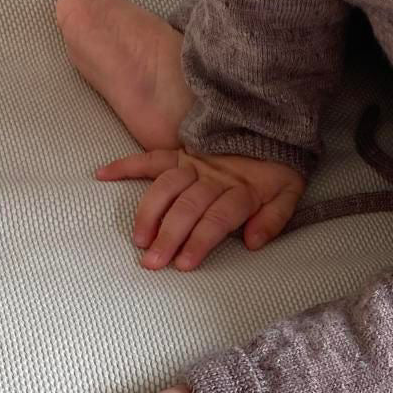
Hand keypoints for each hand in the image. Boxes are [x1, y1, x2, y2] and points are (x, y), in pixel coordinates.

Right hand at [96, 148, 305, 269]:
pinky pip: (153, 157)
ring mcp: (196, 163)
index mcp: (244, 190)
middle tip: (152, 262)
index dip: (201, 241)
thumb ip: (274, 219)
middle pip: (189, 206)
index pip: (219, 218)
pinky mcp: (181, 152)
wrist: (271, 128)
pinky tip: (103, 175)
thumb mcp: (289, 194)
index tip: (183, 264)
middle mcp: (216, 177)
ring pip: (168, 185)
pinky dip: (127, 164)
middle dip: (170, 236)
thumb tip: (252, 242)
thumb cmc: (277, 171)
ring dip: (150, 211)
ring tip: (139, 239)